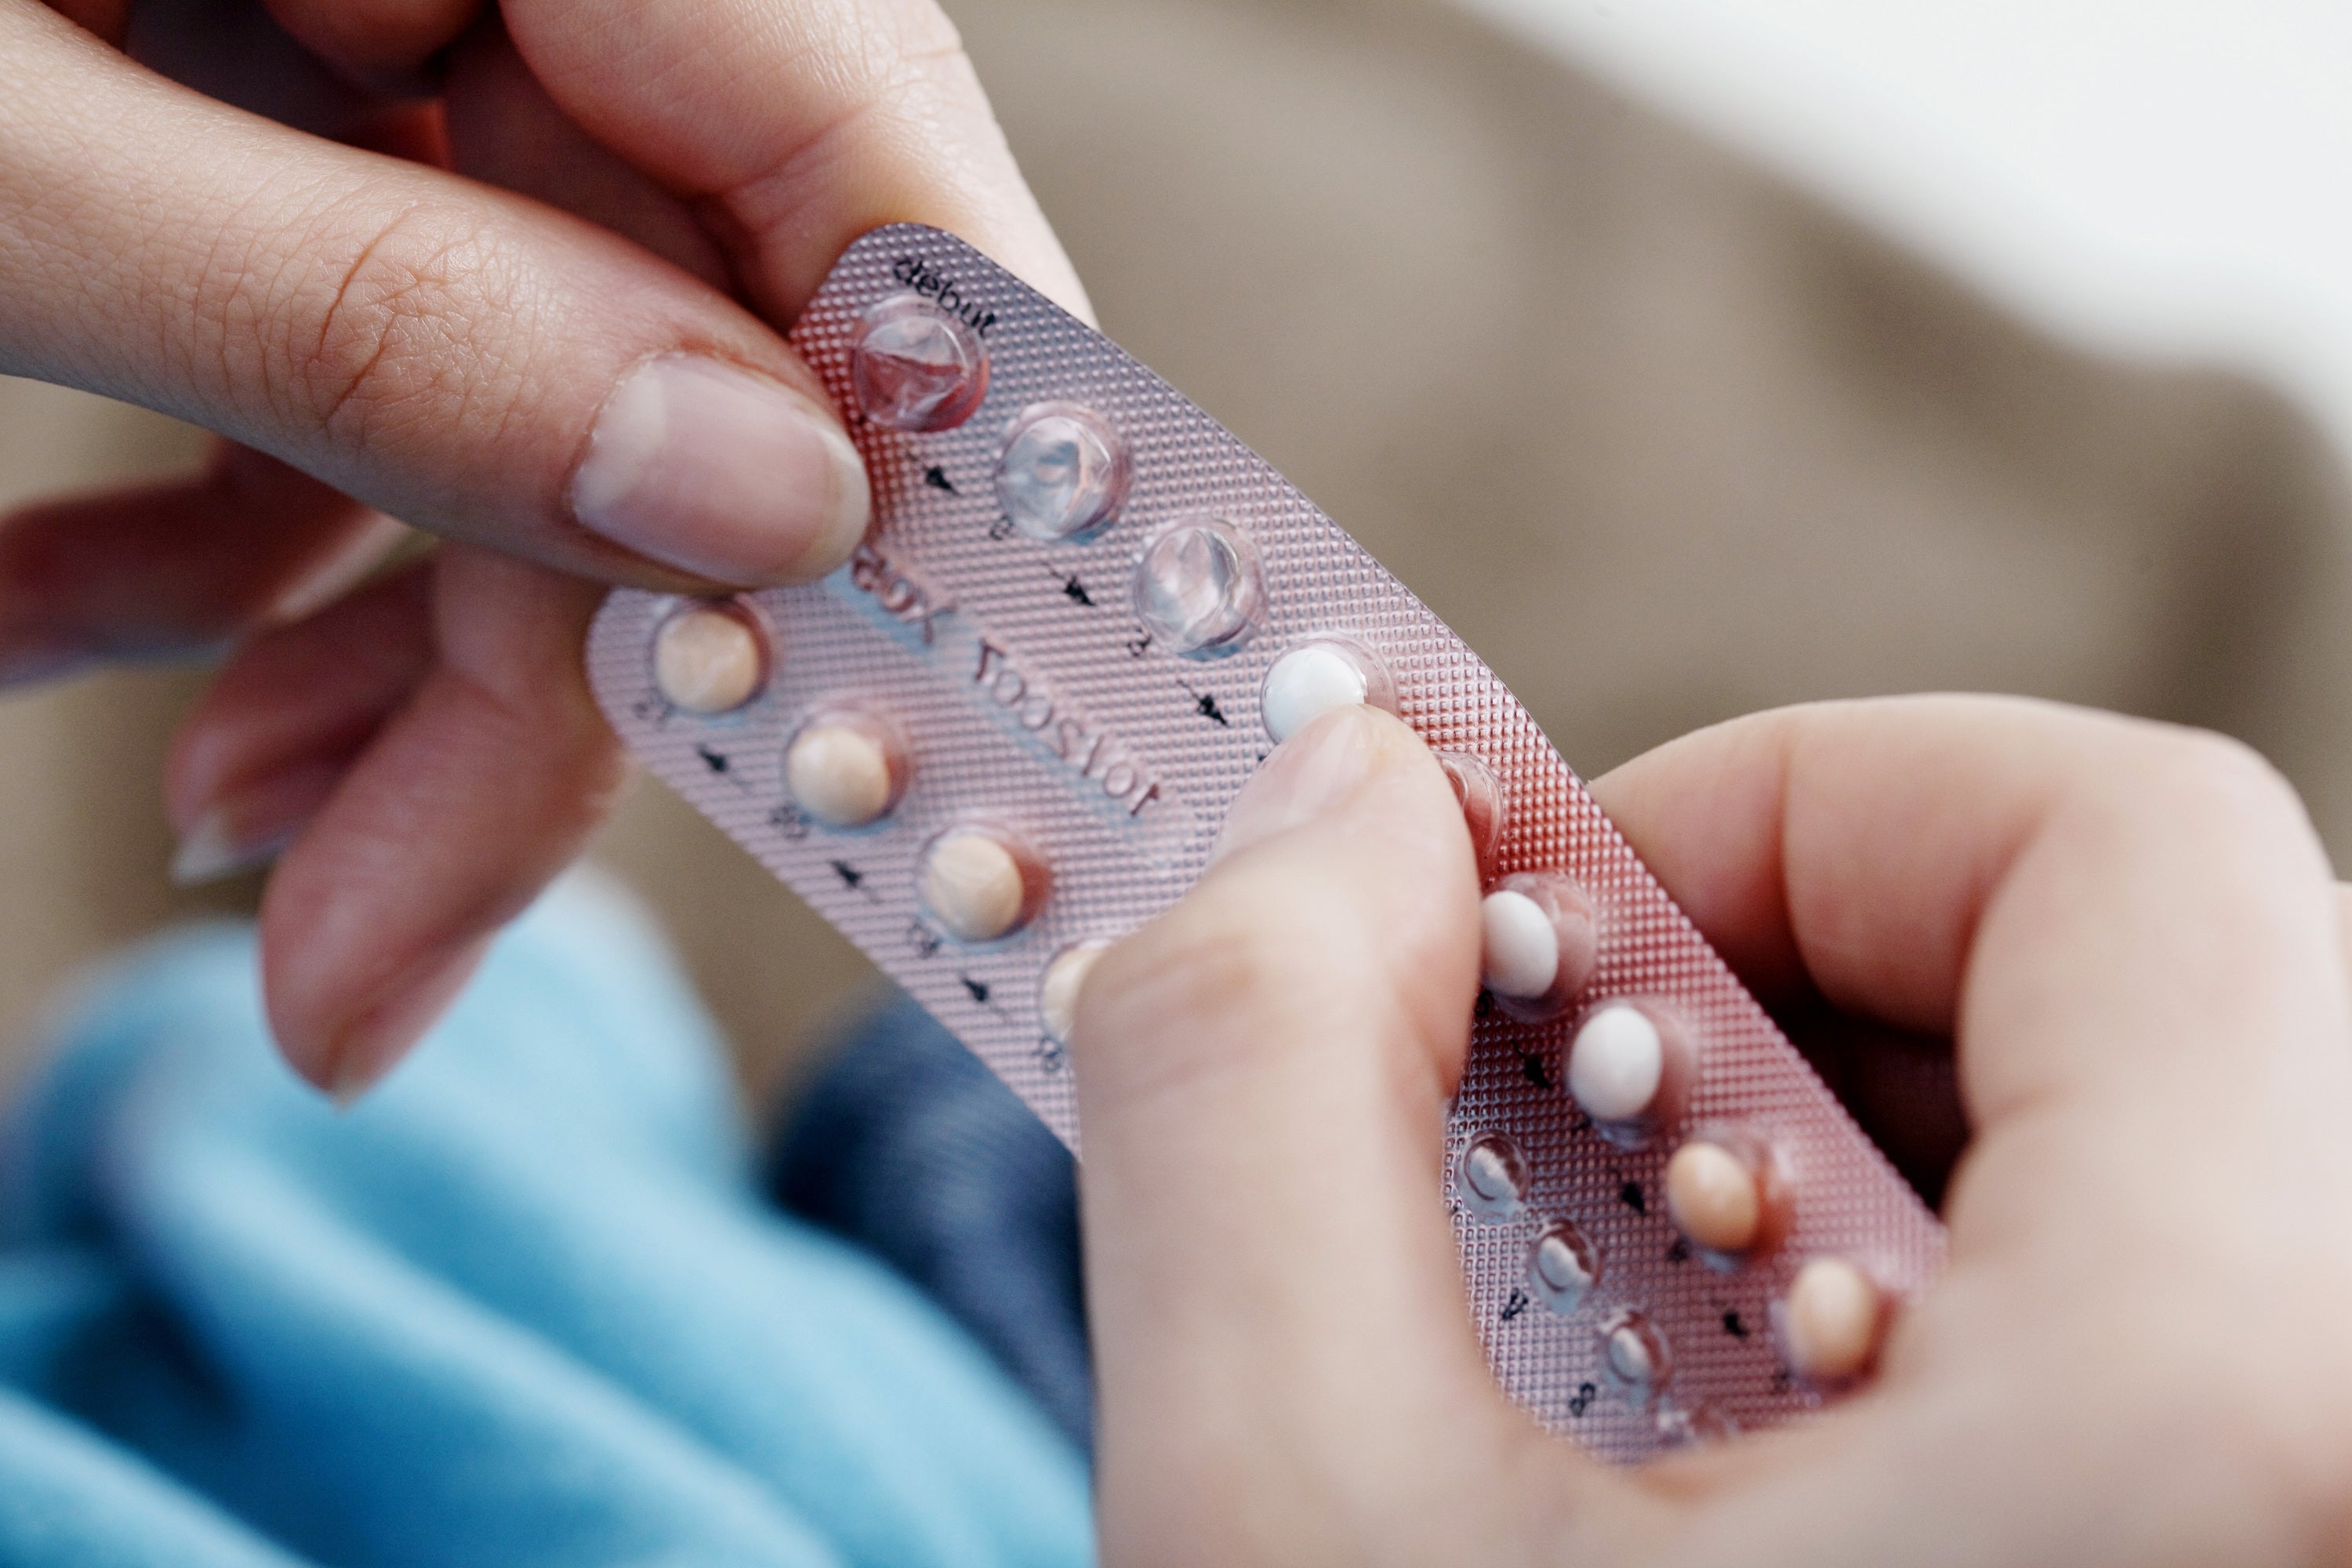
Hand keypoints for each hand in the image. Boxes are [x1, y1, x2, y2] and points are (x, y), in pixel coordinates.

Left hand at [0, 0, 1081, 1094]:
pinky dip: (248, 534)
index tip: (907, 758)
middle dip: (560, 673)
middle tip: (396, 950)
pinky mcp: (281, 112)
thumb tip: (761, 510)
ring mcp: (396, 27)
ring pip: (533, 394)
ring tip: (235, 824)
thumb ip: (377, 319)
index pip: (864, 164)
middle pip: (698, 342)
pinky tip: (91, 634)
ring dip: (395, 646)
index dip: (923, 474)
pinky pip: (364, 351)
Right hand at [1072, 696, 2351, 1565]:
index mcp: (2240, 1411)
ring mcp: (2337, 1522)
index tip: (1550, 931)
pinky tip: (1764, 1456)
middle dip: (1793, 996)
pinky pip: (2209, 1337)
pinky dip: (1962, 1316)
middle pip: (2154, 994)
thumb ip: (1257, 1078)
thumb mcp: (1287, 1526)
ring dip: (1865, 1168)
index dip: (1793, 801)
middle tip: (1559, 1130)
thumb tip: (1339, 805)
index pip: (2126, 842)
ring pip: (2181, 1168)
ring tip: (1647, 1326)